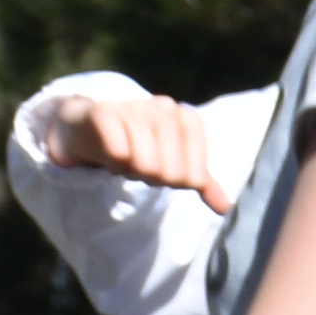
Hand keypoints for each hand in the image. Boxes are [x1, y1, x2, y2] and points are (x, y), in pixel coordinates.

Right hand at [40, 90, 231, 202]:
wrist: (89, 127)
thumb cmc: (138, 146)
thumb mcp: (172, 162)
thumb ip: (199, 181)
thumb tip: (226, 209)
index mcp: (185, 118)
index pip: (197, 170)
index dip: (182, 182)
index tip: (168, 176)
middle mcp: (162, 107)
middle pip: (171, 170)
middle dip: (155, 180)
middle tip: (141, 170)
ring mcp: (132, 106)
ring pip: (145, 162)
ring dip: (133, 173)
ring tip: (126, 165)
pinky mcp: (103, 111)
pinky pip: (117, 149)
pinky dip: (116, 164)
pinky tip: (111, 162)